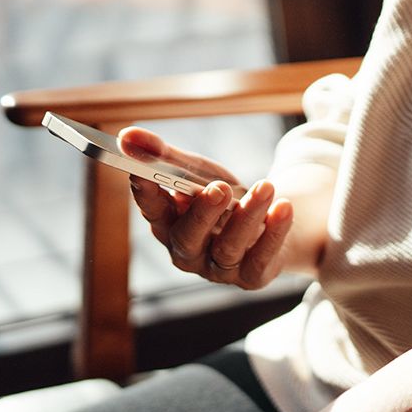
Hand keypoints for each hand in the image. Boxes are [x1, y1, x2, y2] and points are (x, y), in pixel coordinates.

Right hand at [120, 126, 293, 288]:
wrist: (271, 223)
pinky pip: (261, 258)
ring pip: (229, 247)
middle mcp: (188, 251)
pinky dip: (274, 232)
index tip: (142, 172)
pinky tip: (284, 207)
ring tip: (266, 186)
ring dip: (248, 215)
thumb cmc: (225, 198)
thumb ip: (166, 156)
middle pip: (188, 238)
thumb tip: (127, 135)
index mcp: (169, 224)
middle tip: (220, 187)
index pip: (153, 211)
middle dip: (203, 213)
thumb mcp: (198, 172)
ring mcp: (219, 268)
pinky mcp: (252, 276)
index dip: (147, 194)